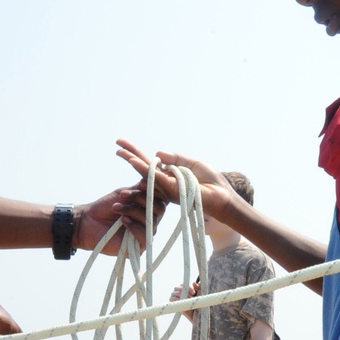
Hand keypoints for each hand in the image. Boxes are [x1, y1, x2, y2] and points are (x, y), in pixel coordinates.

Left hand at [74, 182, 165, 254]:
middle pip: (160, 209)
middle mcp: (150, 221)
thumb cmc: (104, 208)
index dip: (156, 190)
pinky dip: (135, 226)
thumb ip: (140, 189)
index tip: (141, 183)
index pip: (162, 199)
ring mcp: (145, 234)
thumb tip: (154, 179)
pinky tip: (123, 221)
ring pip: (152, 221)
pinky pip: (146, 236)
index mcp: (148, 208)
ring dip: (133, 211)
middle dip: (142, 199)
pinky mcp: (139, 247)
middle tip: (123, 195)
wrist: (87, 222)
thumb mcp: (123, 194)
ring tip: (116, 208)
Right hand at [116, 140, 237, 220]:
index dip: (138, 153)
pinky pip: (155, 178)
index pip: (151, 162)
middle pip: (144, 167)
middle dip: (131, 155)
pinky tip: (134, 161)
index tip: (124, 142)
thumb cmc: (211, 182)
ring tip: (121, 151)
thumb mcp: (193, 163)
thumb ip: (176, 158)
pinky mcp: (171, 190)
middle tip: (117, 143)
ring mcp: (167, 187)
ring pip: (146, 172)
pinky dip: (144, 169)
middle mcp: (165, 182)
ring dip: (133, 161)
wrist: (222, 197)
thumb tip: (157, 152)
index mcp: (170, 175)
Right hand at [170, 279, 199, 319]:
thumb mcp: (201, 294)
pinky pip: (171, 299)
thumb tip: (194, 283)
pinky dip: (176, 299)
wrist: (199, 314)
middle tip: (192, 296)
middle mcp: (179, 292)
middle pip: (177, 287)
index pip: (183, 284)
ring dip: (181, 295)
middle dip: (184, 291)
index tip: (194, 292)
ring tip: (188, 300)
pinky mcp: (175, 304)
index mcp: (185, 289)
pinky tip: (183, 301)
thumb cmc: (200, 303)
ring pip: (174, 293)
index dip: (188, 287)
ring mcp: (176, 298)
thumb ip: (198, 287)